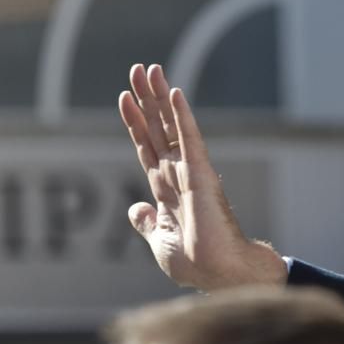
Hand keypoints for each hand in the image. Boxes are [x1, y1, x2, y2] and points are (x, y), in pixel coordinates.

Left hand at [118, 63, 287, 289]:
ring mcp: (190, 173)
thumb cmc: (194, 265)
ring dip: (159, 98)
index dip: (135, 123)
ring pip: (171, 127)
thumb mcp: (159, 242)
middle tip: (138, 68)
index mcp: (166, 191)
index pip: (146, 148)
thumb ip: (147, 223)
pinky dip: (181, 116)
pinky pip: (189, 140)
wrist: (219, 275)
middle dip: (146, 100)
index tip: (125, 98)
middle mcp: (177, 176)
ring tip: (150, 69)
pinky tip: (173, 93)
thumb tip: (136, 210)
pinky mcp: (202, 176)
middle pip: (157, 129)